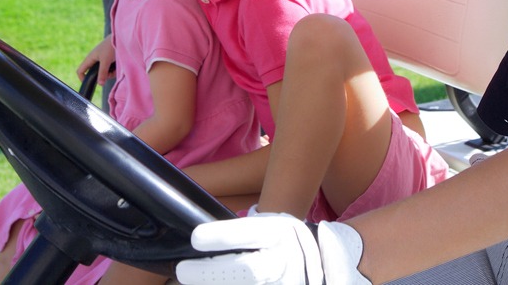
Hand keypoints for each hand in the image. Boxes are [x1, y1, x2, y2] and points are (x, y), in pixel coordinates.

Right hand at [77, 35, 115, 81]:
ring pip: (103, 73)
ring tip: (115, 69)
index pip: (80, 70)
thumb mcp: (106, 61)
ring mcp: (103, 60)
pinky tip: (118, 67)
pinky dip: (114, 70)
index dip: (82, 78)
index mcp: (90, 58)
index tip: (90, 83)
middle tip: (108, 74)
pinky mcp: (110, 60)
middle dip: (102, 77)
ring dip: (109, 74)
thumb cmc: (111, 46)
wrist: (122, 37)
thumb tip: (100, 84)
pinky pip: (110, 70)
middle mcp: (95, 60)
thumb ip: (102, 73)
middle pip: (94, 74)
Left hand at [175, 214, 367, 284]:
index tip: (195, 238)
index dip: (222, 237)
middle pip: (248, 270)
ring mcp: (285, 284)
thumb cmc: (286, 244)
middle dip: (212, 273)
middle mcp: (286, 262)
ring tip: (188, 281)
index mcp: (281, 235)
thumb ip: (243, 235)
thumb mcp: (273, 228)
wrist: (325, 268)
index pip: (251, 233)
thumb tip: (197, 242)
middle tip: (183, 271)